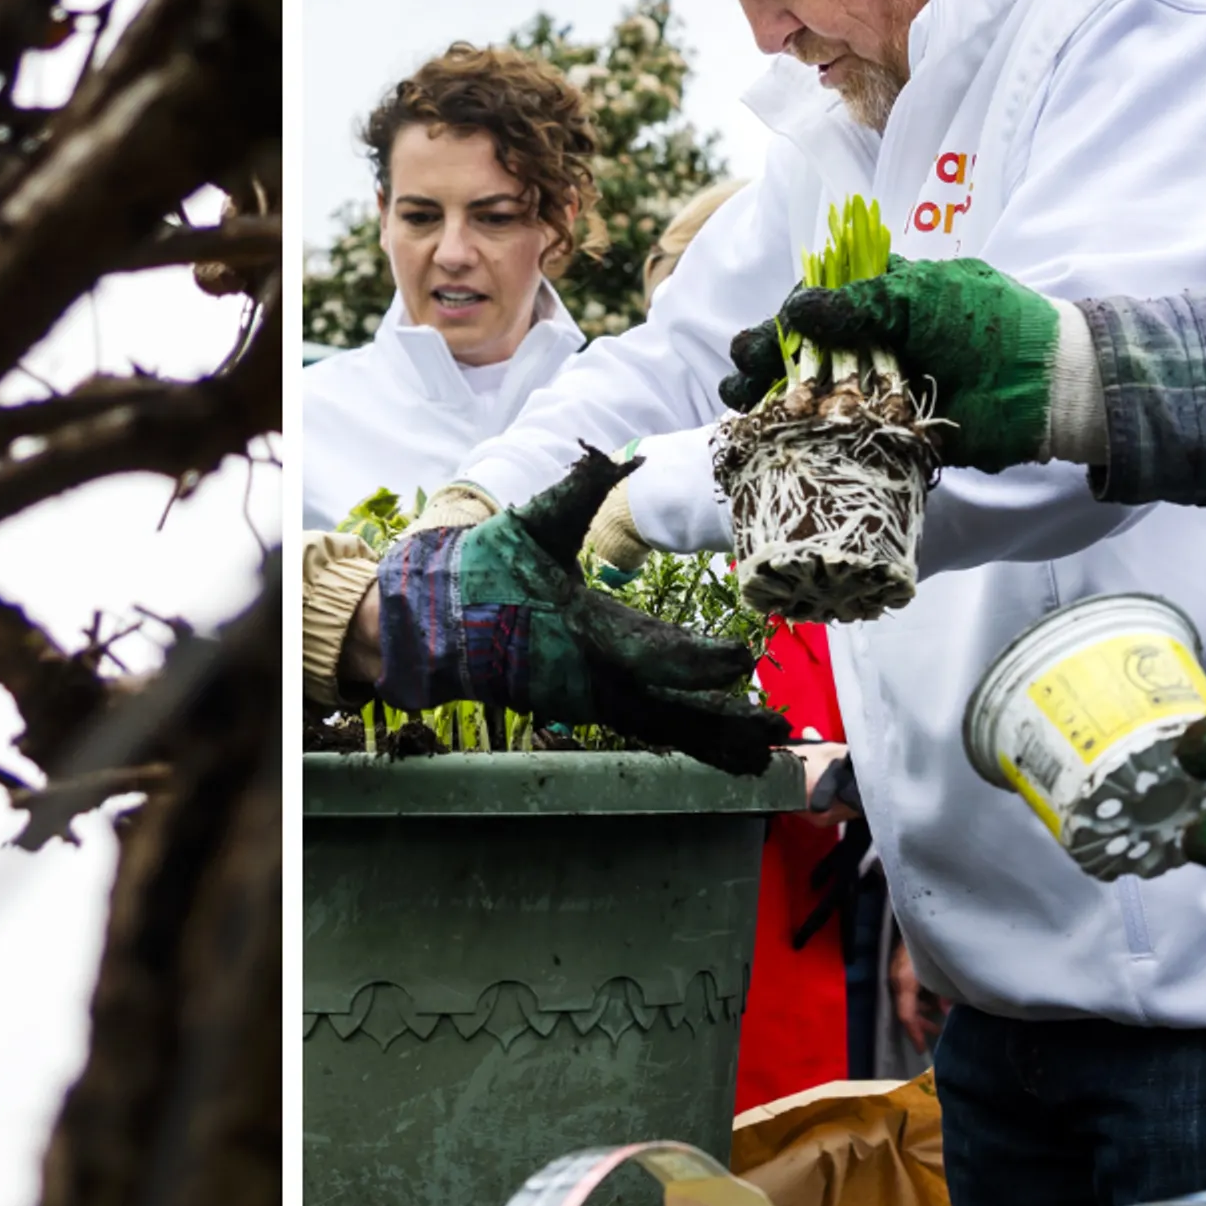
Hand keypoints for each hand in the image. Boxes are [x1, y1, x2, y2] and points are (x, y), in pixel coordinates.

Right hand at [372, 447, 787, 772]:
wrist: (430, 624)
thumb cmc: (482, 570)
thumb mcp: (530, 524)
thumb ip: (579, 491)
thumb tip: (621, 454)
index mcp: (580, 630)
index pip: (650, 652)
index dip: (699, 660)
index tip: (742, 656)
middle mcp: (588, 676)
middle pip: (668, 707)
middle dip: (723, 718)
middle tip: (776, 722)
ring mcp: (586, 699)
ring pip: (661, 726)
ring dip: (713, 737)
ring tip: (764, 750)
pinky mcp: (586, 706)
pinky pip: (648, 728)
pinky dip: (689, 739)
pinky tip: (727, 750)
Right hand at [717, 259, 1064, 466]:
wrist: (1045, 386)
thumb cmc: (991, 325)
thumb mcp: (922, 297)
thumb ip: (858, 304)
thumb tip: (794, 311)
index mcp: (882, 302)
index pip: (815, 307)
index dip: (782, 322)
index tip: (759, 340)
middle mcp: (874, 345)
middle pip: (802, 352)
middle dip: (763, 361)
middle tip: (741, 375)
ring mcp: (879, 389)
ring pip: (811, 394)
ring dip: (772, 399)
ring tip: (744, 404)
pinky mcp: (888, 430)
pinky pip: (837, 433)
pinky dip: (804, 436)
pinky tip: (771, 436)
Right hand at [889, 939, 948, 1051]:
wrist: (918, 915)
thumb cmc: (929, 944)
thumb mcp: (940, 971)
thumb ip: (944, 994)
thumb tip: (946, 1011)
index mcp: (904, 982)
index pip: (906, 1016)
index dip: (914, 1034)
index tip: (922, 1049)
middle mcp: (897, 980)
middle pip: (905, 1009)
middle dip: (921, 1024)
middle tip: (938, 1032)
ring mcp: (897, 972)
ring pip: (907, 999)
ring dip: (923, 1010)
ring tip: (941, 1016)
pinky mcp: (901, 966)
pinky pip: (909, 989)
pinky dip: (921, 997)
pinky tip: (936, 998)